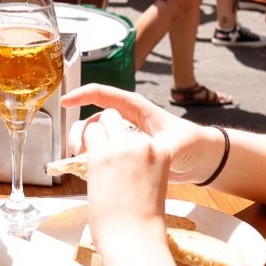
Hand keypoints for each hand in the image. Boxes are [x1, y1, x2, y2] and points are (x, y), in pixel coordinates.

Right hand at [61, 84, 213, 182]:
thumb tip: (147, 157)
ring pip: (96, 136)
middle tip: (76, 150)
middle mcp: (127, 120)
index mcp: (137, 108)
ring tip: (82, 162)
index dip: (82, 95)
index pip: (103, 95)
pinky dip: (94, 159)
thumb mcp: (177, 144)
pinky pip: (103, 151)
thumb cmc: (191, 143)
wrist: (201, 159)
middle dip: (80, 131)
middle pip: (93, 119)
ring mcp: (125, 136)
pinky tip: (91, 169)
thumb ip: (161, 149)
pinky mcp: (126, 151)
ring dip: (86, 147)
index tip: (64, 102)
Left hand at [79, 109, 171, 248]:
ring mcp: (123, 147)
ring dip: (90, 134)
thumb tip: (114, 159)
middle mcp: (144, 144)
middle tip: (94, 146)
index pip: (136, 131)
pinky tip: (76, 153)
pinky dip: (78, 141)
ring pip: (101, 121)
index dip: (120, 139)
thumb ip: (137, 166)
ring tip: (82, 149)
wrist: (135, 240)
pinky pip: (87, 134)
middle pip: (116, 117)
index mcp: (161, 151)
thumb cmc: (141, 222)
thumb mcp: (150, 184)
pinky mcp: (102, 155)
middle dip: (103, 128)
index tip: (114, 155)